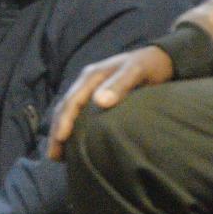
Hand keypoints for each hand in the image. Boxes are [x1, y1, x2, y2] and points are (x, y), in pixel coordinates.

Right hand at [48, 46, 173, 160]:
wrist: (160, 58)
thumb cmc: (149, 65)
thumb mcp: (137, 71)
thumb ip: (119, 85)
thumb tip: (100, 102)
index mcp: (91, 76)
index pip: (72, 101)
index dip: (64, 120)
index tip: (61, 139)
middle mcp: (85, 84)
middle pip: (65, 109)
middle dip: (57, 131)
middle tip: (53, 155)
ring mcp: (89, 91)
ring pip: (68, 113)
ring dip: (61, 132)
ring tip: (58, 155)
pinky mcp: (95, 97)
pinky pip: (78, 114)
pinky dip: (72, 128)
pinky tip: (72, 142)